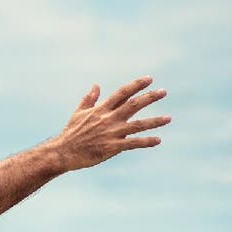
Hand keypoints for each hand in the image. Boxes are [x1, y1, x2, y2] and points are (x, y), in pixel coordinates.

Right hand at [52, 76, 170, 171]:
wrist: (63, 153)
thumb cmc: (70, 133)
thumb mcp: (78, 113)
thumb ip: (89, 99)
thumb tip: (96, 85)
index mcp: (101, 110)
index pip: (121, 93)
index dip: (136, 85)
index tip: (149, 79)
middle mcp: (108, 119)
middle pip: (133, 105)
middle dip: (149, 97)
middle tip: (163, 92)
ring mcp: (111, 133)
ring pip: (137, 125)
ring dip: (154, 121)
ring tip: (168, 118)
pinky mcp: (112, 147)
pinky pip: (133, 143)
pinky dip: (146, 141)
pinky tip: (158, 140)